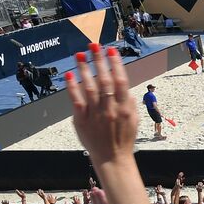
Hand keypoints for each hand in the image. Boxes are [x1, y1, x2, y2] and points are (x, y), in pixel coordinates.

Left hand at [65, 45, 138, 165]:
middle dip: (99, 60)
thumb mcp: (134, 118)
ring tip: (80, 54)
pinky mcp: (82, 121)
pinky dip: (72, 87)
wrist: (113, 158)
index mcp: (125, 108)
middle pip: (104, 80)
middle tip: (94, 45)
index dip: (115, 64)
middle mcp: (110, 109)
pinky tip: (70, 74)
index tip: (111, 51)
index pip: (120, 81)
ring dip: (84, 69)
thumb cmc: (124, 137)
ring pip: (89, 87)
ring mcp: (95, 115)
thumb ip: (128, 100)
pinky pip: (76, 101)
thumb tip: (122, 83)